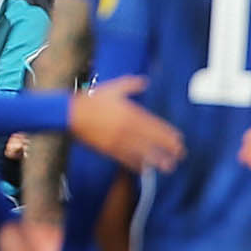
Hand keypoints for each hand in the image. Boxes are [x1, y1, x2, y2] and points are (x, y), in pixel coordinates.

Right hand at [66, 74, 184, 172]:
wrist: (70, 113)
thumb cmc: (91, 99)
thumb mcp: (113, 88)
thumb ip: (131, 84)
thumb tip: (145, 81)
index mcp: (131, 112)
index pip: (156, 125)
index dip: (168, 133)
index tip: (179, 139)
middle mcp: (128, 128)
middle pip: (153, 140)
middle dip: (168, 148)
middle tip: (181, 154)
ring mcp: (118, 140)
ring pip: (143, 152)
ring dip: (157, 160)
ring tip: (169, 167)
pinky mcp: (108, 149)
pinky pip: (126, 159)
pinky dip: (136, 165)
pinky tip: (144, 169)